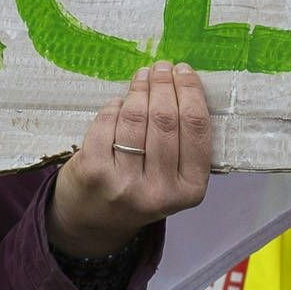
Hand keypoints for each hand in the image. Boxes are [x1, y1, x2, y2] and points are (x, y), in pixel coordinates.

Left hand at [51, 61, 213, 258]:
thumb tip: (183, 84)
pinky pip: (107, 125)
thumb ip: (183, 143)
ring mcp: (124, 183)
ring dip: (140, 90)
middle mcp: (159, 191)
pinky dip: (114, 108)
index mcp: (190, 190)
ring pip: (136, 119)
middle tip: (161, 67)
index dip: (190, 93)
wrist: (95, 222)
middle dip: (164, 85)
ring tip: (142, 77)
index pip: (196, 129)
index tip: (184, 71)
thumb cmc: (141, 190)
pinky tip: (118, 103)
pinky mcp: (93, 173)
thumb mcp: (173, 179)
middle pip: (166, 120)